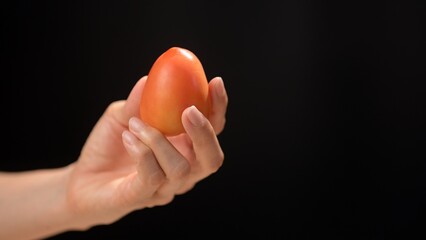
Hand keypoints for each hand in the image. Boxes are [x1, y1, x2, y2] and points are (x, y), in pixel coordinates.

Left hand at [65, 76, 227, 228]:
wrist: (80, 180)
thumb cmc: (108, 147)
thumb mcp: (121, 117)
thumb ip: (138, 102)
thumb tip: (149, 79)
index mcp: (185, 147)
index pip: (213, 130)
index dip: (218, 108)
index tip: (215, 83)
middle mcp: (183, 171)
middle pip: (211, 159)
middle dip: (205, 133)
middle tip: (189, 110)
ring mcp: (165, 188)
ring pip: (180, 168)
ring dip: (159, 140)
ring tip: (135, 124)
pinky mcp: (143, 197)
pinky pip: (153, 176)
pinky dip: (142, 152)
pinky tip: (128, 138)